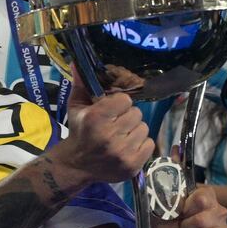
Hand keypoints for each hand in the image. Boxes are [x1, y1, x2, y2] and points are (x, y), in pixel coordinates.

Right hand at [60, 66, 153, 183]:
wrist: (77, 165)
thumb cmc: (79, 132)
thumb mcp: (76, 107)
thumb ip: (81, 84)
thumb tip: (77, 61)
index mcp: (96, 119)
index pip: (125, 100)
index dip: (119, 104)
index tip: (111, 110)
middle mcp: (110, 136)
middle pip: (136, 114)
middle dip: (127, 117)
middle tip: (116, 124)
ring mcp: (122, 153)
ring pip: (144, 128)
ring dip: (134, 130)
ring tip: (121, 136)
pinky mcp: (133, 166)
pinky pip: (149, 144)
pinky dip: (140, 144)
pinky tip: (127, 147)